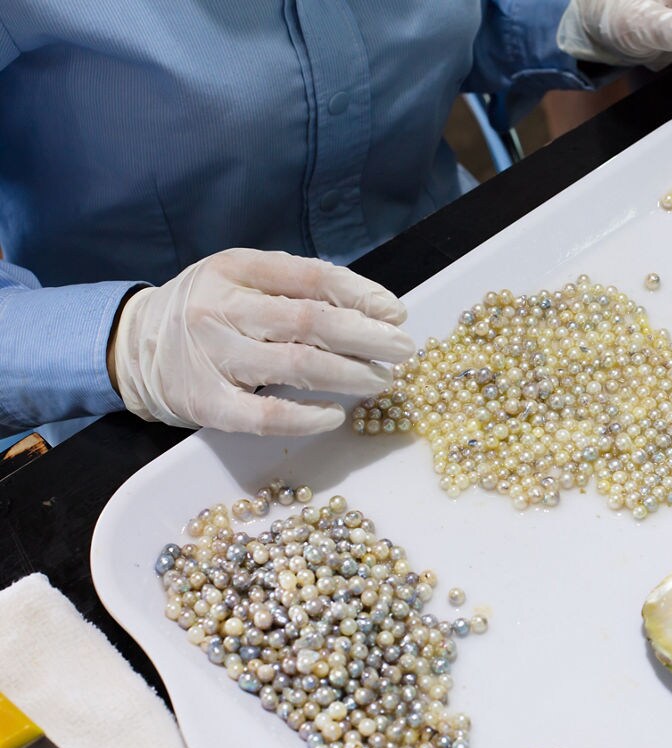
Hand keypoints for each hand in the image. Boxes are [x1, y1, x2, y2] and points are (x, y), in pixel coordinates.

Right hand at [110, 248, 413, 434]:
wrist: (131, 346)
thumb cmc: (207, 310)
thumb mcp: (241, 279)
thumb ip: (296, 287)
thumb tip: (372, 309)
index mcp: (237, 268)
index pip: (312, 277)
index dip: (360, 295)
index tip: (395, 313)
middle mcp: (222, 307)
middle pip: (310, 321)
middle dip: (367, 337)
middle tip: (402, 350)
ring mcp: (212, 356)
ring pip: (295, 364)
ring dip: (349, 374)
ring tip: (380, 380)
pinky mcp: (205, 402)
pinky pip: (263, 415)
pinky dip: (305, 417)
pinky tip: (334, 415)